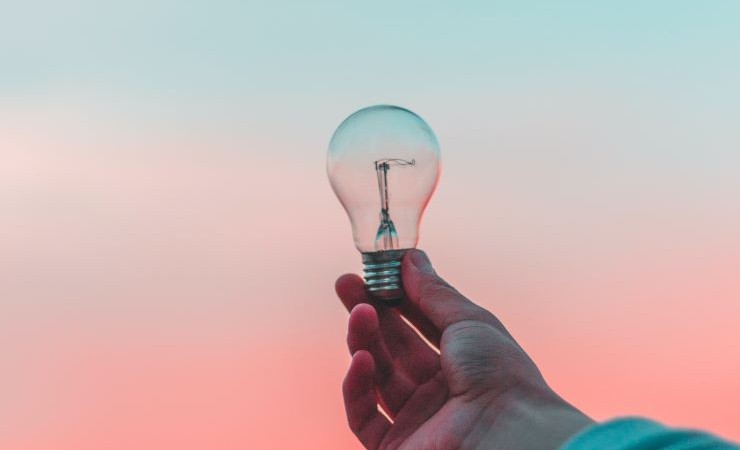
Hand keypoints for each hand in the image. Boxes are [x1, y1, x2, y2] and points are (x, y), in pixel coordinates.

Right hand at [336, 249, 592, 449]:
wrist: (507, 434)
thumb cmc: (499, 375)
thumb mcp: (469, 321)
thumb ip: (433, 292)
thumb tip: (410, 257)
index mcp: (462, 361)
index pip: (419, 324)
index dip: (396, 297)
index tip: (374, 270)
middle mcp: (439, 390)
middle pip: (393, 346)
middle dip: (369, 312)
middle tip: (346, 283)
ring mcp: (416, 418)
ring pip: (377, 375)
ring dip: (364, 341)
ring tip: (359, 312)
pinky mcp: (396, 446)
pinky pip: (364, 414)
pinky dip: (358, 385)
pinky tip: (362, 359)